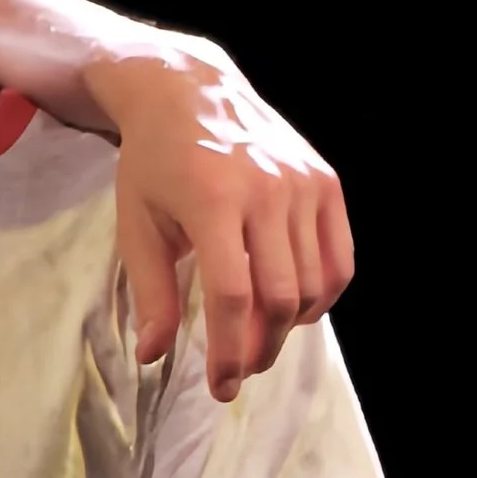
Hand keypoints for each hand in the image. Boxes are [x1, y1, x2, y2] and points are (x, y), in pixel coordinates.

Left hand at [97, 50, 351, 399]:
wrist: (190, 92)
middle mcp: (266, 190)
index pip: (232, 295)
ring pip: (313, 285)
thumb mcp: (137, 223)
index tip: (219, 385)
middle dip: (260, 348)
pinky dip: (322, 295)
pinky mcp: (327, 182)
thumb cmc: (155, 162)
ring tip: (260, 339)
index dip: (228, 350)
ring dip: (289, 327)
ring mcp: (303, 184)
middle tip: (239, 369)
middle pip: (278, 297)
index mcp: (213, 200)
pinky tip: (294, 308)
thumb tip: (155, 356)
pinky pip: (339, 259)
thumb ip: (151, 292)